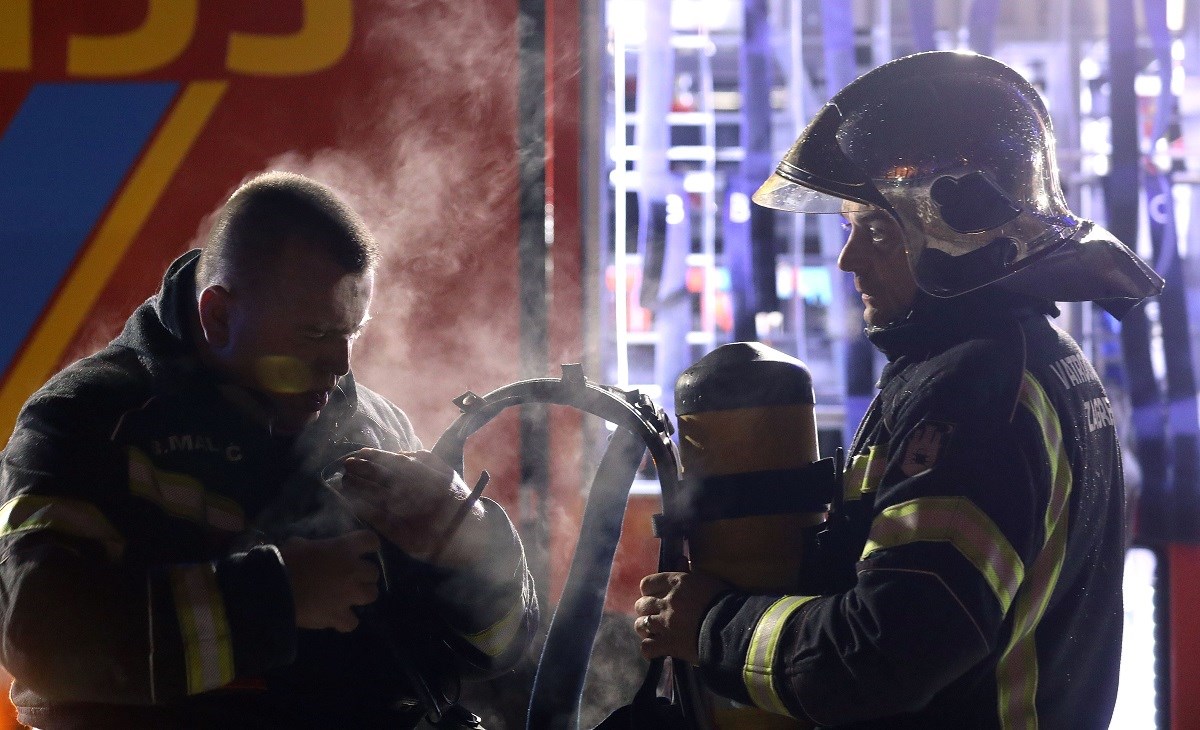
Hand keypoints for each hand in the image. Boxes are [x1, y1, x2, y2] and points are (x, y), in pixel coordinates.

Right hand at [279, 529, 379, 630]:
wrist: (273, 591)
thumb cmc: (284, 561)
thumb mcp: (300, 543)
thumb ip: (316, 546)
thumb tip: (315, 550)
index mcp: (344, 548)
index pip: (371, 540)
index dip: (367, 545)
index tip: (361, 549)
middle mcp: (353, 571)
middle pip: (373, 572)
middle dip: (363, 574)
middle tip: (349, 576)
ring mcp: (349, 595)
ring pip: (372, 595)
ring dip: (361, 595)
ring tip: (348, 597)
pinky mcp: (339, 616)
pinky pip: (352, 622)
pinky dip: (345, 621)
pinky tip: (336, 618)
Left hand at [335, 448, 484, 564]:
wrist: (472, 536)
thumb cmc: (456, 500)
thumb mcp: (448, 474)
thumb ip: (426, 461)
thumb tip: (398, 455)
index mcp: (436, 480)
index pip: (400, 465)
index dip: (377, 458)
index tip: (360, 453)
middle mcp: (426, 499)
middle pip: (387, 481)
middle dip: (364, 471)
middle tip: (346, 464)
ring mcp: (416, 520)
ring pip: (381, 501)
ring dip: (360, 490)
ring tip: (344, 481)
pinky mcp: (409, 539)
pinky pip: (382, 523)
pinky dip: (366, 512)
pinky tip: (353, 503)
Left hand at [634, 571, 731, 662]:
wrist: (732, 628)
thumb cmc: (724, 601)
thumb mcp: (707, 580)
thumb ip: (689, 572)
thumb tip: (680, 561)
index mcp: (675, 583)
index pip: (647, 584)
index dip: (649, 591)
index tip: (655, 596)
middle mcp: (665, 602)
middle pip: (641, 605)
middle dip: (646, 610)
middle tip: (655, 615)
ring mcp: (664, 624)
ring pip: (640, 625)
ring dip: (645, 628)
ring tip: (653, 632)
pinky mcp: (667, 645)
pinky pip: (647, 648)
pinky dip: (650, 649)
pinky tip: (656, 649)